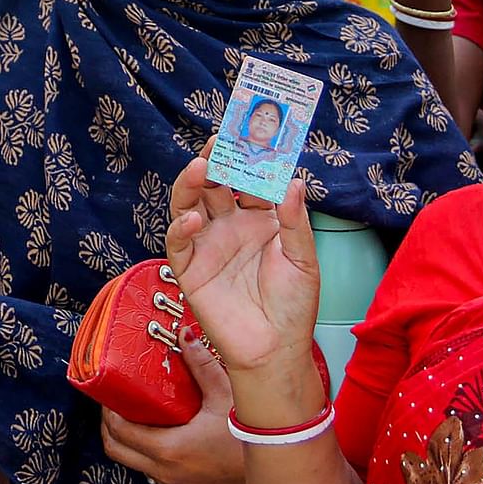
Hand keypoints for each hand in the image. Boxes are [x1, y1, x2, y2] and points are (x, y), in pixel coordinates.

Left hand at [101, 342, 246, 483]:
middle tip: (117, 404)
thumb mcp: (225, 393)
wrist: (281, 470)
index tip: (110, 393)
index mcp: (169, 449)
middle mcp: (167, 473)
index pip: (119, 432)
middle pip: (118, 451)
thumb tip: (184, 335)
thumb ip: (200, 364)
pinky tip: (167, 434)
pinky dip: (151, 455)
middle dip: (111, 427)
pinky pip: (157, 474)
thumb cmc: (253, 437)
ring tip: (141, 415)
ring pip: (137, 464)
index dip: (108, 411)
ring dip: (131, 442)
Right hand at [165, 140, 317, 374]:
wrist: (275, 351)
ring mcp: (209, 245)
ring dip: (191, 184)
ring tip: (198, 167)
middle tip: (219, 141)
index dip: (248, 158)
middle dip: (215, 161)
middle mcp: (231, 226)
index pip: (249, 180)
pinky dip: (181, 227)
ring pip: (190, 204)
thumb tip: (295, 181)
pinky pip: (179, 242)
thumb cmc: (294, 306)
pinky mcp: (190, 269)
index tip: (250, 133)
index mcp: (260, 219)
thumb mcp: (304, 260)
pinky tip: (193, 219)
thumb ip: (296, 221)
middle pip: (215, 184)